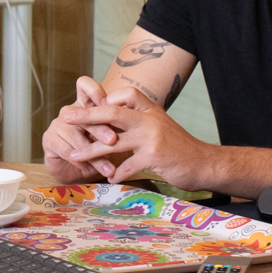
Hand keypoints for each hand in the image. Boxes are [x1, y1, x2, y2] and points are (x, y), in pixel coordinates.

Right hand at [40, 76, 116, 182]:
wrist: (77, 172)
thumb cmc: (97, 151)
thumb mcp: (110, 139)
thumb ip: (115, 128)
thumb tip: (131, 127)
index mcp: (86, 104)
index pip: (85, 86)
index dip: (94, 91)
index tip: (108, 104)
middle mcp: (70, 111)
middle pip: (84, 113)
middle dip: (100, 128)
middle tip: (113, 140)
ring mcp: (58, 123)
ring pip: (76, 135)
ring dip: (93, 153)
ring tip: (108, 167)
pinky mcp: (49, 139)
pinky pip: (66, 149)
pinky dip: (80, 161)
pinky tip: (89, 169)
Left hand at [56, 98, 210, 187]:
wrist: (205, 164)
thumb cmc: (180, 148)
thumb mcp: (161, 127)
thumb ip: (141, 122)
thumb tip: (116, 121)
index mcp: (151, 110)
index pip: (126, 94)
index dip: (107, 98)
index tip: (92, 106)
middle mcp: (150, 120)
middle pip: (112, 112)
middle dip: (86, 115)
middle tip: (66, 116)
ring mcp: (151, 138)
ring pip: (112, 141)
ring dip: (91, 150)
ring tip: (75, 156)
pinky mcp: (153, 157)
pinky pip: (126, 166)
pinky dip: (116, 173)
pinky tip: (111, 178)